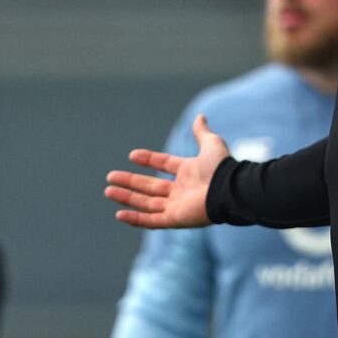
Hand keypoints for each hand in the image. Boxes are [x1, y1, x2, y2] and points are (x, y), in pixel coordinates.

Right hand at [105, 114, 230, 227]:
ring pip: (146, 203)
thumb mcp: (211, 144)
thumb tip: (200, 116)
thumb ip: (202, 132)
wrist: (229, 189)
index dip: (149, 160)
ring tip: (108, 190)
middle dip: (130, 182)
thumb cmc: (221, 168)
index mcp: (189, 172)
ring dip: (127, 198)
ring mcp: (177, 206)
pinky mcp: (175, 220)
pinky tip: (119, 213)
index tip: (132, 155)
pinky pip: (151, 221)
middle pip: (150, 187)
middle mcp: (181, 190)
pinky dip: (135, 218)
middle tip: (110, 177)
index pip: (164, 165)